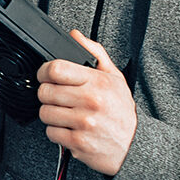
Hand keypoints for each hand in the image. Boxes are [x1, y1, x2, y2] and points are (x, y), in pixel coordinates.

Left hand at [36, 30, 135, 175]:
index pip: (56, 69)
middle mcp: (91, 101)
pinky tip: (70, 128)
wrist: (135, 144)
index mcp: (98, 82)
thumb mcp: (114, 77)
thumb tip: (75, 35)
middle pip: (45, 91)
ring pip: (44, 113)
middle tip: (59, 98)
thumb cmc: (121, 111)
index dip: (45, 71)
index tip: (46, 76)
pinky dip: (56, 132)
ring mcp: (84, 123)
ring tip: (66, 113)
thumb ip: (94, 53)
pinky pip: (50, 132)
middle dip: (48, 94)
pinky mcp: (78, 143)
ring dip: (51, 114)